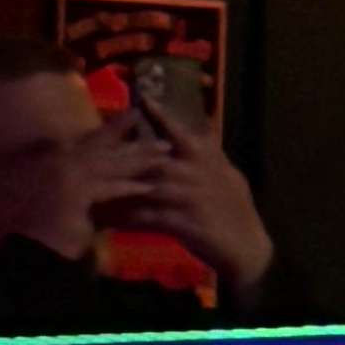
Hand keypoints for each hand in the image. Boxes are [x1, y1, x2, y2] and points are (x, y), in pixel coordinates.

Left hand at [91, 98, 275, 306]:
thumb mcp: (229, 175)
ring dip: (122, 189)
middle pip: (155, 158)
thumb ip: (212, 153)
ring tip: (98, 189)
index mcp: (207, 158)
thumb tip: (202, 128)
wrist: (246, 246)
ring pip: (148, 187)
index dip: (160, 114)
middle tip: (101, 147)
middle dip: (127, 153)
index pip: (179, 131)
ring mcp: (191, 198)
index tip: (141, 98)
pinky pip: (150, 218)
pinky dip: (131, 218)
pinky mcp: (184, 223)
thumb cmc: (237, 209)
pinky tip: (112, 220)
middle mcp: (197, 173)